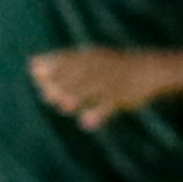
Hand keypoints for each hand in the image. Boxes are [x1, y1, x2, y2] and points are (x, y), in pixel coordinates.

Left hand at [31, 48, 174, 126]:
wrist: (151, 69)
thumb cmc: (112, 67)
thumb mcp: (90, 61)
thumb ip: (61, 64)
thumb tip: (31, 65)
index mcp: (91, 57)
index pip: (67, 59)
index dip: (51, 68)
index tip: (36, 75)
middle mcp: (100, 68)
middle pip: (77, 75)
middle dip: (61, 84)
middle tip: (48, 96)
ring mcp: (111, 83)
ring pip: (92, 90)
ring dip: (77, 97)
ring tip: (64, 106)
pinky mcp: (122, 97)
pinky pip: (109, 106)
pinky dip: (98, 114)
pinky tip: (84, 123)